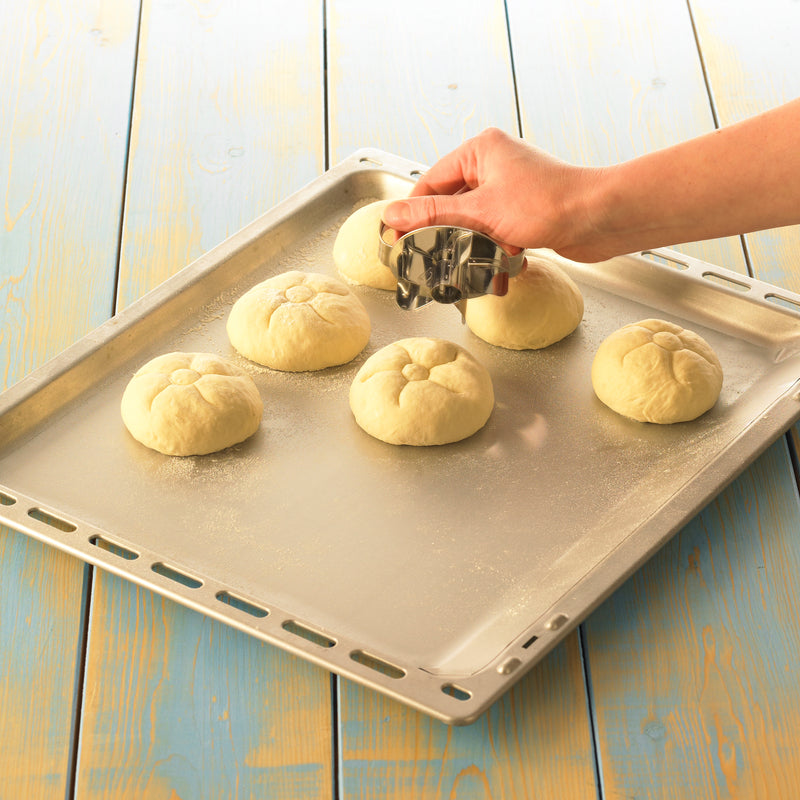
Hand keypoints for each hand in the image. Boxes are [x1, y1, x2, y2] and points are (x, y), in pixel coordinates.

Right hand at [382, 127, 605, 260]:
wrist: (600, 219)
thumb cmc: (548, 204)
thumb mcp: (480, 211)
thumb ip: (434, 215)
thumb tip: (393, 216)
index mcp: (480, 151)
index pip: (430, 182)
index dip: (413, 213)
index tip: (398, 240)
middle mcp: (493, 165)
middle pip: (451, 204)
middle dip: (448, 235)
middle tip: (433, 258)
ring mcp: (509, 188)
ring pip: (473, 222)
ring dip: (474, 247)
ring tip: (473, 264)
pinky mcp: (523, 211)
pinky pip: (495, 232)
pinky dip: (495, 250)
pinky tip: (501, 265)